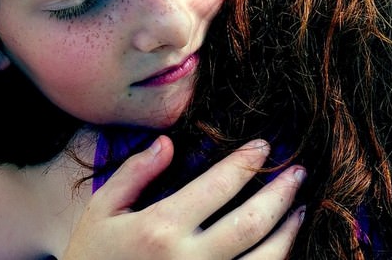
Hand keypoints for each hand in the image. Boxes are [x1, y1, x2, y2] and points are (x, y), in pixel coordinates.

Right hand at [63, 136, 304, 259]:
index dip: (245, 162)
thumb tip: (167, 143)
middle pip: (252, 222)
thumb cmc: (92, 256)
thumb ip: (133, 174)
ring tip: (299, 208)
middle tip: (297, 172)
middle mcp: (189, 259)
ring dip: (288, 231)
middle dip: (280, 192)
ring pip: (264, 259)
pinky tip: (281, 245)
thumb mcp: (101, 210)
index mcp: (160, 228)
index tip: (263, 146)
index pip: (218, 186)